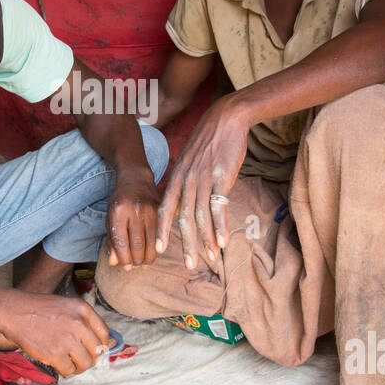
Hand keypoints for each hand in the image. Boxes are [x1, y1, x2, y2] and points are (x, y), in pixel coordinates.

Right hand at [0, 291, 110, 376]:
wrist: (13, 311)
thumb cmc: (38, 308)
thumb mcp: (66, 306)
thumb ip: (84, 321)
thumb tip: (106, 342)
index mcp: (82, 309)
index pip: (104, 333)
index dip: (101, 345)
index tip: (94, 350)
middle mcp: (78, 323)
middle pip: (97, 351)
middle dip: (90, 358)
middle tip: (80, 359)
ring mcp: (66, 339)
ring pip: (85, 364)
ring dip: (78, 367)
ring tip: (69, 362)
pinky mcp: (54, 354)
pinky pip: (69, 370)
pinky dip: (65, 371)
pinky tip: (58, 363)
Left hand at [105, 172, 161, 269]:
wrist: (136, 179)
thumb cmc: (120, 201)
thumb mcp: (110, 217)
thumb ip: (111, 240)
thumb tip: (114, 262)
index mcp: (118, 212)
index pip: (121, 242)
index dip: (123, 258)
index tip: (125, 266)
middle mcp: (135, 210)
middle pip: (137, 244)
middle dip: (136, 260)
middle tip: (135, 266)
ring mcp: (151, 210)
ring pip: (151, 243)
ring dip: (147, 258)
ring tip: (144, 263)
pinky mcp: (162, 211)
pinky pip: (161, 235)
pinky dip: (157, 248)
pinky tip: (153, 254)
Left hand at [156, 98, 248, 269]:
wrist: (225, 119)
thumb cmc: (207, 142)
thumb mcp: (188, 161)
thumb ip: (183, 183)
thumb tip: (179, 205)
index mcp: (177, 178)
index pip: (164, 209)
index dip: (161, 230)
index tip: (159, 250)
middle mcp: (186, 180)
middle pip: (183, 218)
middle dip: (185, 244)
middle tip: (188, 264)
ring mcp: (203, 179)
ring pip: (202, 216)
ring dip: (206, 240)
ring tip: (211, 257)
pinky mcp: (221, 177)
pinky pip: (219, 206)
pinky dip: (221, 226)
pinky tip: (223, 241)